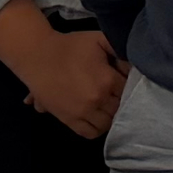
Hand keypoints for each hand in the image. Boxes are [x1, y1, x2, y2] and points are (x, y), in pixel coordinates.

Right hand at [0, 0, 127, 140]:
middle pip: (120, 108)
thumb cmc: (70, 46)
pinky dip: (97, 128)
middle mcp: (97, 100)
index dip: (129, 85)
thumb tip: (133, 65)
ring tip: (107, 105)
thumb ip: (119, 49)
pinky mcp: (69, 120)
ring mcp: (83, 113)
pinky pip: (90, 133)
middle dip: (120, 100)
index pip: (129, 90)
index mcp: (107, 80)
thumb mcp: (99, 39)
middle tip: (116, 93)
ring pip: (107, 123)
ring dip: (110, 116)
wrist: (39, 56)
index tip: (123, 80)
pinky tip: (97, 118)